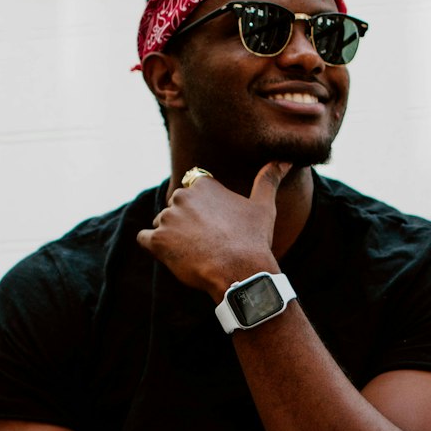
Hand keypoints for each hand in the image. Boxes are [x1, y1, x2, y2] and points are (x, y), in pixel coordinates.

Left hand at [137, 162, 290, 298]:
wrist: (240, 271)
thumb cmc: (253, 239)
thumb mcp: (263, 206)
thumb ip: (269, 179)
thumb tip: (285, 159)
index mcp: (202, 185)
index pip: (192, 192)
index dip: (202, 211)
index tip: (215, 226)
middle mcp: (180, 196)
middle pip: (176, 209)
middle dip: (186, 224)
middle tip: (208, 243)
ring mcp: (166, 218)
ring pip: (161, 224)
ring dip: (172, 237)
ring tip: (196, 252)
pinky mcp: (156, 240)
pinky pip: (144, 239)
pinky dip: (155, 247)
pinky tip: (174, 255)